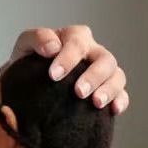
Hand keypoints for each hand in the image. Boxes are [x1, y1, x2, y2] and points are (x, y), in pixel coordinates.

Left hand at [10, 25, 128, 113]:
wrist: (27, 83)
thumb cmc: (28, 61)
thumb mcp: (26, 44)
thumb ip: (37, 38)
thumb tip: (53, 48)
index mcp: (75, 37)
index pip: (77, 44)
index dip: (67, 59)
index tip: (53, 75)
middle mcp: (93, 52)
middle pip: (104, 59)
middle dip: (93, 76)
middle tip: (78, 92)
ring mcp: (103, 72)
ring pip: (117, 76)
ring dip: (109, 89)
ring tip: (96, 103)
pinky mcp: (108, 90)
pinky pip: (122, 94)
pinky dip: (120, 101)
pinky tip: (113, 110)